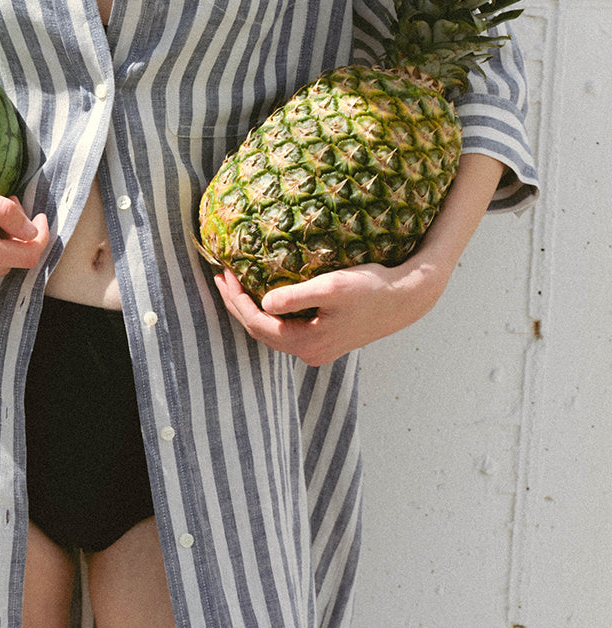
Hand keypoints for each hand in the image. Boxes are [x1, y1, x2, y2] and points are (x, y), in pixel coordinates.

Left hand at [214, 260, 444, 365]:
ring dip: (252, 309)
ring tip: (237, 285)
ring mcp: (317, 349)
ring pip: (272, 332)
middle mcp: (309, 352)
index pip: (256, 324)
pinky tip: (265, 294)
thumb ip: (296, 296)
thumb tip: (265, 303)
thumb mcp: (332, 287)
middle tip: (222, 277)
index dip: (236, 300)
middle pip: (260, 331)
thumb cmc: (370, 288)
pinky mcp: (325, 340)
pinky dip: (270, 313)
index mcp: (307, 342)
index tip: (224, 274)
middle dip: (238, 305)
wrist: (405, 299)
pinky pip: (286, 329)